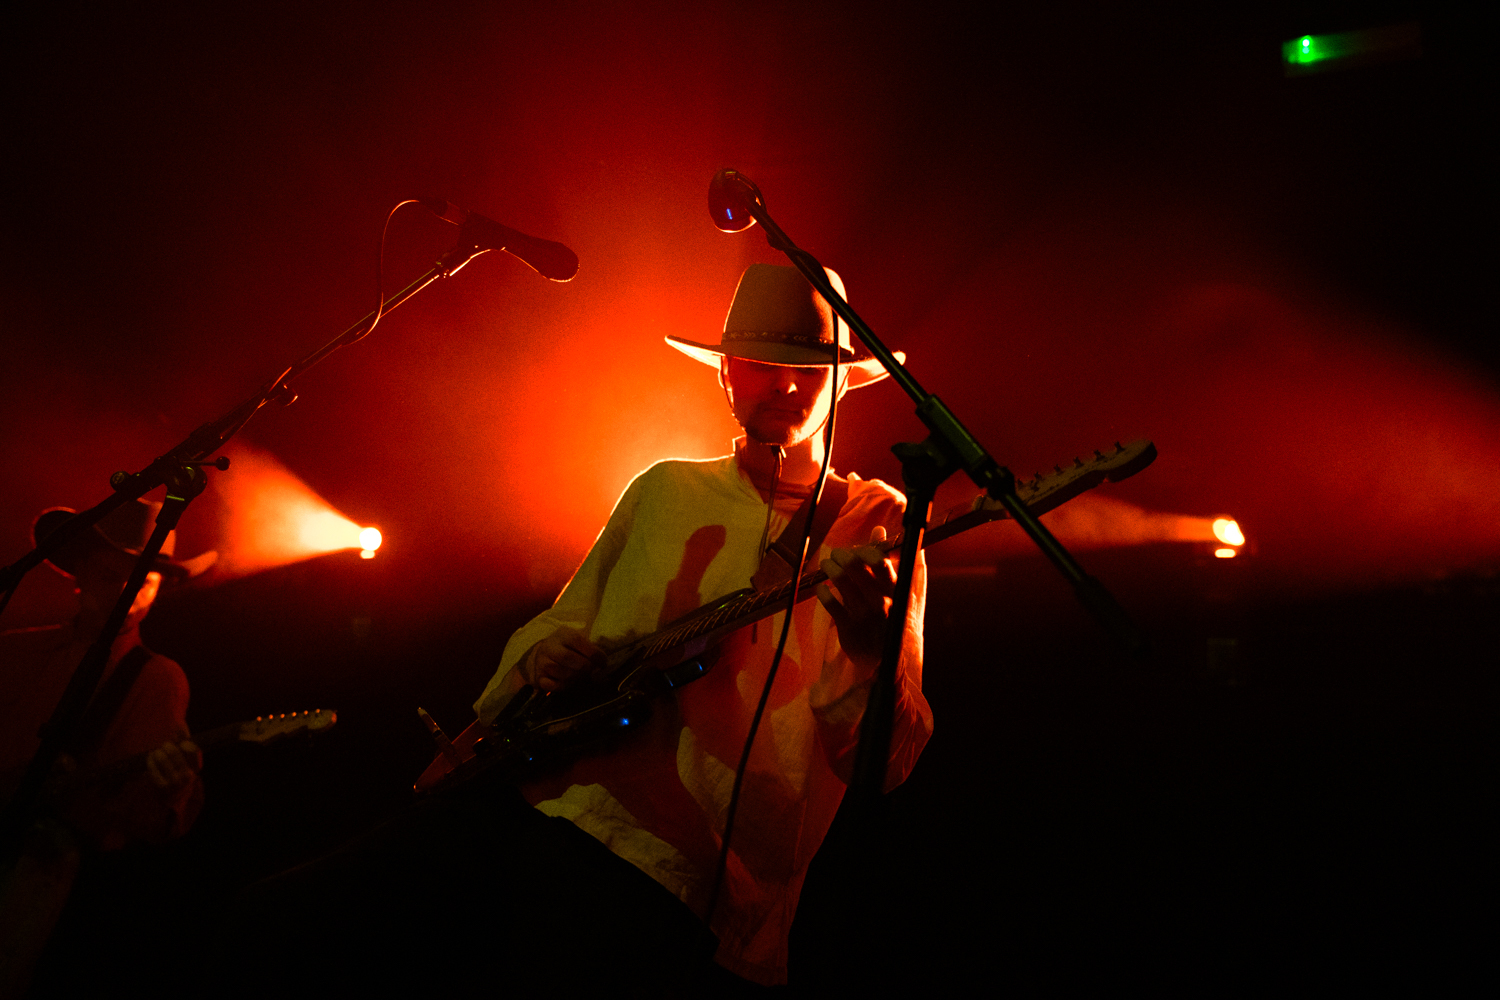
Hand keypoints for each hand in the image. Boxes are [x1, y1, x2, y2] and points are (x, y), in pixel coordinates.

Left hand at [144, 737, 200, 796]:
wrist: (173, 797)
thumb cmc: (179, 772)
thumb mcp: (185, 759)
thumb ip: (184, 741)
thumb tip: (179, 722)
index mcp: (195, 767)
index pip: (192, 750)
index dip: (184, 740)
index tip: (178, 736)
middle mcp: (186, 776)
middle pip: (175, 752)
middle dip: (167, 746)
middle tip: (164, 746)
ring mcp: (174, 782)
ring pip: (162, 759)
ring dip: (157, 752)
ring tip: (156, 752)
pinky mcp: (162, 786)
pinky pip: (153, 769)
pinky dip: (150, 760)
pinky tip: (151, 758)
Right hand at [525, 627, 606, 691]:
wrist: (542, 655)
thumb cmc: (568, 649)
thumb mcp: (578, 643)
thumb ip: (591, 652)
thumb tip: (603, 667)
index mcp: (564, 634)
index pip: (578, 641)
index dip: (594, 654)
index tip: (603, 663)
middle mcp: (550, 647)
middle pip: (568, 658)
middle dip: (584, 667)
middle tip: (590, 671)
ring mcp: (542, 662)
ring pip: (561, 673)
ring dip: (575, 678)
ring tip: (580, 676)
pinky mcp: (539, 677)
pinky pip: (552, 685)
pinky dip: (563, 686)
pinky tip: (568, 682)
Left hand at [816, 526, 896, 674]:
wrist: (894, 663)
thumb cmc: (901, 620)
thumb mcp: (908, 592)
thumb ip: (896, 560)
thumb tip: (880, 529)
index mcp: (898, 591)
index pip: (881, 562)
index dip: (866, 550)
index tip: (859, 549)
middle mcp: (882, 602)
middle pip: (856, 568)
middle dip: (843, 556)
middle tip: (837, 554)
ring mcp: (864, 616)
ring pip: (841, 582)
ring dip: (831, 568)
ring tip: (827, 564)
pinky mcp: (848, 629)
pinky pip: (830, 603)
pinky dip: (823, 591)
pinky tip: (822, 588)